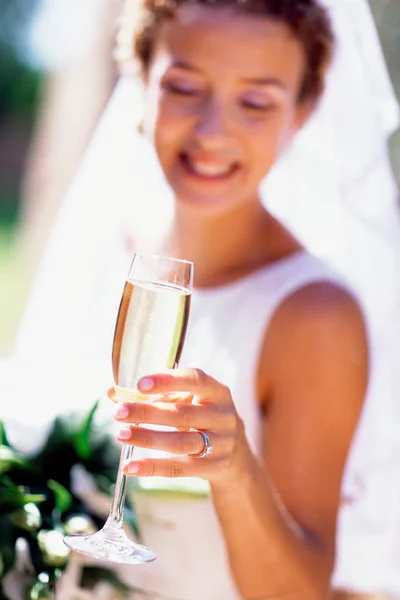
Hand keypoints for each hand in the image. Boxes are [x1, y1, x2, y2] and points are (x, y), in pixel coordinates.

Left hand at [108, 369, 252, 486]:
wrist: (236, 454)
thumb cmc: (202, 417)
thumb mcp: (187, 401)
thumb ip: (153, 395)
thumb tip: (113, 392)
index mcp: (217, 392)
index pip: (195, 380)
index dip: (168, 381)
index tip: (140, 384)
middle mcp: (223, 416)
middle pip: (182, 414)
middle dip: (147, 412)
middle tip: (119, 412)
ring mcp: (221, 444)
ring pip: (180, 442)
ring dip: (147, 438)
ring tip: (120, 434)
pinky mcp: (213, 468)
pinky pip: (179, 469)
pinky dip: (152, 467)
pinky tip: (129, 466)